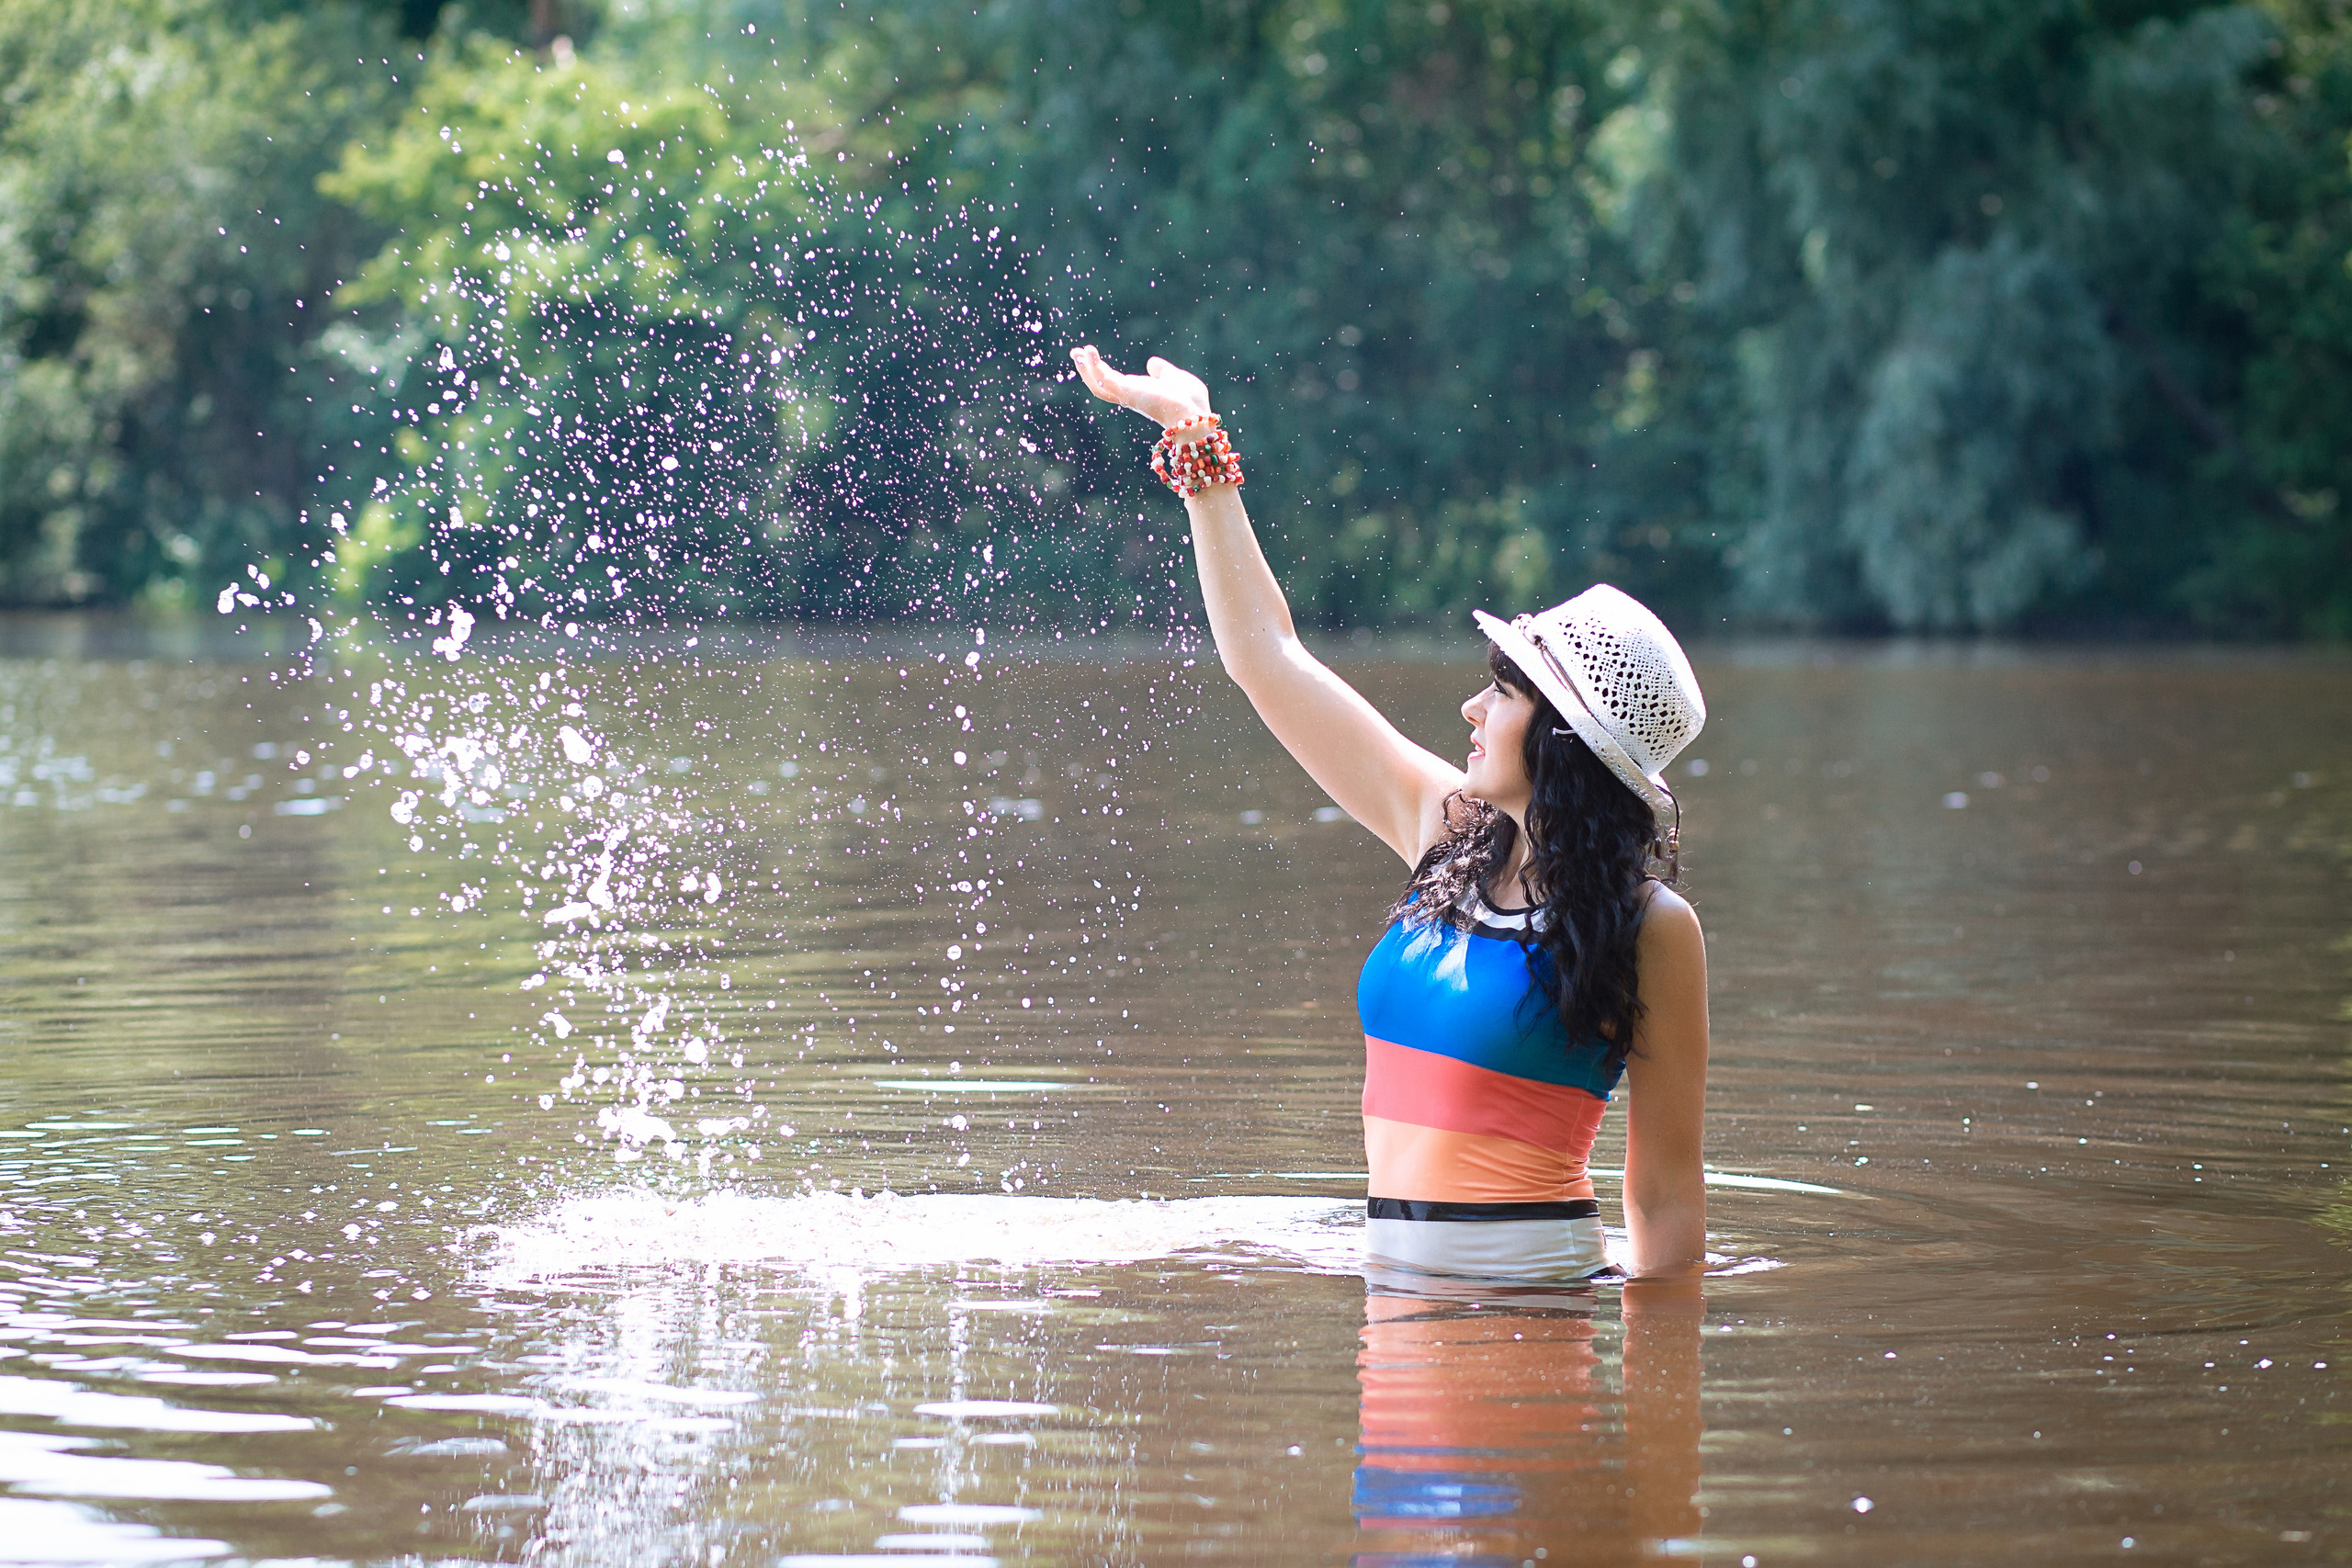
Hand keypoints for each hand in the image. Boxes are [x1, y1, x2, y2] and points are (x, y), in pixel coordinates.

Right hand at [1069, 345, 1212, 430]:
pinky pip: (1104, 379)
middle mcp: (1131, 396)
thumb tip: (1152, 363)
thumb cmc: (1189, 402)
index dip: (1101, 370)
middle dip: (1087, 369)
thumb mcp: (1175, 378)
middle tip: (1075, 353)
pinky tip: (1089, 353)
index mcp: (1140, 393)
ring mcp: (1127, 395)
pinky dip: (1094, 366)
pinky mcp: (1126, 392)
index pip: (1114, 382)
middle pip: (1100, 385)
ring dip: (1086, 368)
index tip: (1091, 355)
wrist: (1193, 416)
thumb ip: (1163, 372)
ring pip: (1098, 384)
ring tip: (1076, 352)